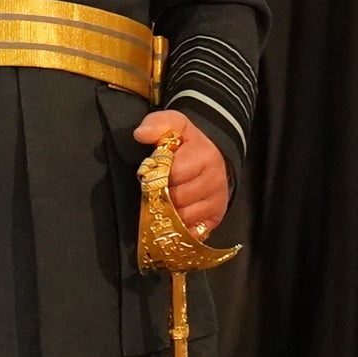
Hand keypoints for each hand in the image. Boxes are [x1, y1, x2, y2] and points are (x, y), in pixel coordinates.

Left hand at [131, 108, 231, 236]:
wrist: (210, 156)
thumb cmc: (187, 143)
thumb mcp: (174, 124)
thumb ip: (157, 123)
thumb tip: (140, 134)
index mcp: (206, 156)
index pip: (173, 174)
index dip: (158, 174)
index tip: (154, 171)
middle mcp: (215, 181)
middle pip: (177, 199)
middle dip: (162, 195)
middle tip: (157, 188)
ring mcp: (217, 202)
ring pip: (182, 218)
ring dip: (169, 213)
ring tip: (165, 201)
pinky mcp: (214, 219)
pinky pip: (191, 233)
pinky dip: (179, 228)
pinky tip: (173, 218)